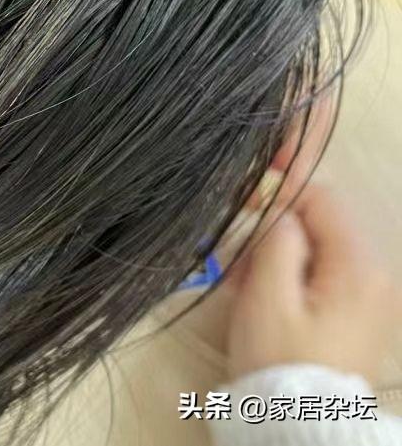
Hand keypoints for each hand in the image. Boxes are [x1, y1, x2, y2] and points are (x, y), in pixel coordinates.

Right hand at [227, 183, 400, 383]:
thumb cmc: (280, 357)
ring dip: (278, 254)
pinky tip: (262, 295)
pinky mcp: (359, 314)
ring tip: (242, 281)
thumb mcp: (268, 293)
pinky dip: (292, 274)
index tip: (244, 205)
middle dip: (276, 230)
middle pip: (322, 223)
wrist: (301, 423)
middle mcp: (376, 274)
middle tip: (238, 256)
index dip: (281, 193)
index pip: (323, 198)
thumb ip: (276, 238)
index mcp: (359, 265)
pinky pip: (325, 274)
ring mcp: (371, 296)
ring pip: (319, 248)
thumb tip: (280, 206)